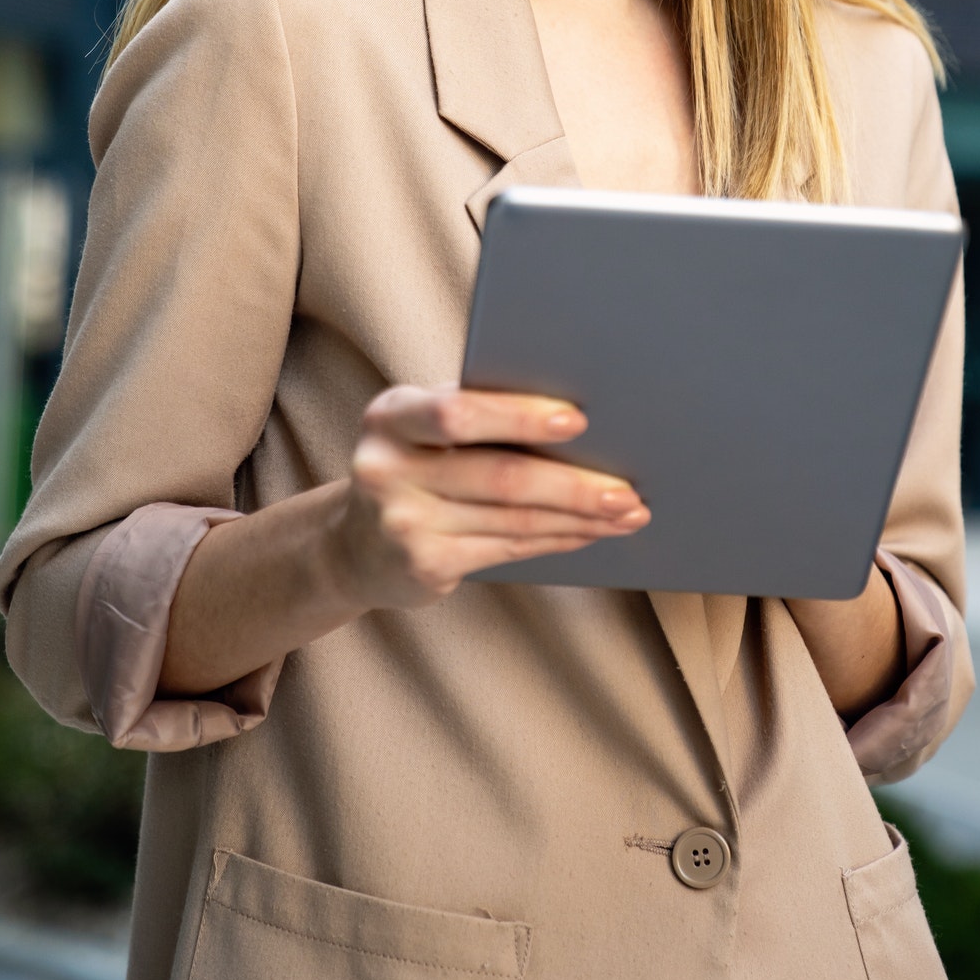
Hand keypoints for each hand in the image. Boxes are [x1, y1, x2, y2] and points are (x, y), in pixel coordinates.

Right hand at [335, 385, 650, 611]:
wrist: (353, 546)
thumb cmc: (413, 465)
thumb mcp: (422, 428)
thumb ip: (474, 413)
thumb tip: (576, 420)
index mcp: (391, 415)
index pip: (457, 413)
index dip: (520, 416)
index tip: (578, 420)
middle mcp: (387, 469)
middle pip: (498, 475)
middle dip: (573, 482)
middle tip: (626, 487)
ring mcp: (403, 523)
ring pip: (513, 519)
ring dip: (579, 516)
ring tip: (626, 511)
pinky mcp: (424, 566)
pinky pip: (507, 548)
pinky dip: (557, 539)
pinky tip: (590, 532)